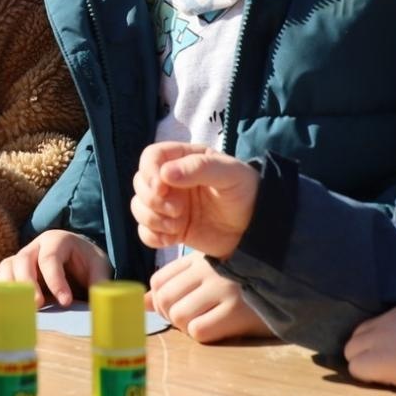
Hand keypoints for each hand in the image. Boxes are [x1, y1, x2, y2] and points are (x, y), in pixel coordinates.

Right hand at [0, 230, 110, 307]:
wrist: (75, 258)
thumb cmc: (85, 261)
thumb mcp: (98, 265)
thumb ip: (99, 279)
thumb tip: (99, 299)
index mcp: (56, 240)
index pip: (50, 258)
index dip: (56, 280)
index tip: (66, 302)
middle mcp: (34, 246)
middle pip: (23, 260)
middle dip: (28, 283)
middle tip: (37, 304)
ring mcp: (20, 258)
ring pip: (7, 267)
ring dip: (11, 288)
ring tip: (21, 308)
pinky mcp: (12, 272)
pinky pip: (0, 279)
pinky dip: (1, 292)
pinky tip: (8, 306)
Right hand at [130, 142, 258, 257]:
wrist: (257, 229)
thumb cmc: (246, 192)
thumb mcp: (229, 174)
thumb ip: (199, 168)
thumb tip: (165, 174)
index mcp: (184, 159)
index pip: (151, 156)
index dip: (149, 172)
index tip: (161, 188)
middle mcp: (172, 180)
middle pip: (140, 183)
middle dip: (152, 200)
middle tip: (177, 211)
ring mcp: (169, 205)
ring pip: (139, 208)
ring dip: (152, 219)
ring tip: (177, 225)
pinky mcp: (170, 228)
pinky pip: (145, 232)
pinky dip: (153, 236)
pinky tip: (172, 238)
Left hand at [146, 252, 272, 342]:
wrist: (289, 290)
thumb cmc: (245, 286)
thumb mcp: (211, 275)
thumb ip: (177, 285)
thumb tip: (143, 303)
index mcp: (201, 258)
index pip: (158, 280)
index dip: (159, 300)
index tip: (174, 308)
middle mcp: (209, 270)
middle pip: (164, 299)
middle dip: (169, 316)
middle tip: (188, 320)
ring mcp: (223, 289)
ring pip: (178, 316)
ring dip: (186, 327)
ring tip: (205, 323)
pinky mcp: (237, 310)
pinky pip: (199, 330)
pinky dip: (202, 335)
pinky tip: (218, 329)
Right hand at [344, 299, 395, 395]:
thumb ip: (389, 376)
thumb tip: (381, 373)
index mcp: (379, 361)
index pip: (354, 366)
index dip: (364, 373)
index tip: (376, 377)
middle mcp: (378, 337)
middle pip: (351, 345)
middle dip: (359, 355)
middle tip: (376, 362)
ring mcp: (390, 318)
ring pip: (362, 327)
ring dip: (368, 338)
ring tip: (384, 345)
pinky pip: (385, 315)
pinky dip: (387, 325)